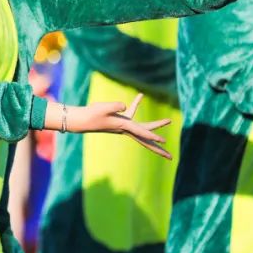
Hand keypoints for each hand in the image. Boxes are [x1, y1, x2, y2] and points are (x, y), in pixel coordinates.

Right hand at [46, 94, 171, 159]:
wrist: (82, 119)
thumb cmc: (91, 114)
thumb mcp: (103, 108)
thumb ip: (115, 106)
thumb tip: (125, 105)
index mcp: (124, 127)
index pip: (141, 132)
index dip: (152, 134)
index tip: (163, 141)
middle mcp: (126, 129)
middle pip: (146, 139)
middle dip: (158, 148)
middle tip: (171, 157)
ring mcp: (124, 125)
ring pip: (144, 127)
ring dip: (156, 124)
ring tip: (168, 120)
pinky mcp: (120, 119)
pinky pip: (132, 112)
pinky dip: (136, 103)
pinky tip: (141, 95)